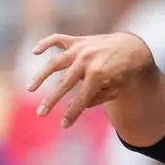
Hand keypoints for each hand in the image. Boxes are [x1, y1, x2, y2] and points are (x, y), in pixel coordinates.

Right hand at [29, 32, 158, 127]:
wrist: (134, 49)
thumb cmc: (125, 73)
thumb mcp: (118, 89)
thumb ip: (97, 98)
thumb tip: (73, 106)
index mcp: (99, 74)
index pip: (81, 98)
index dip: (72, 113)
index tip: (64, 125)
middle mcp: (87, 60)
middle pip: (64, 83)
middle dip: (51, 100)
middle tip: (40, 114)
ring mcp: (82, 49)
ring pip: (55, 62)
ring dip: (41, 75)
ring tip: (31, 89)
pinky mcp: (79, 41)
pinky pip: (59, 39)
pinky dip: (46, 43)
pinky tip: (35, 51)